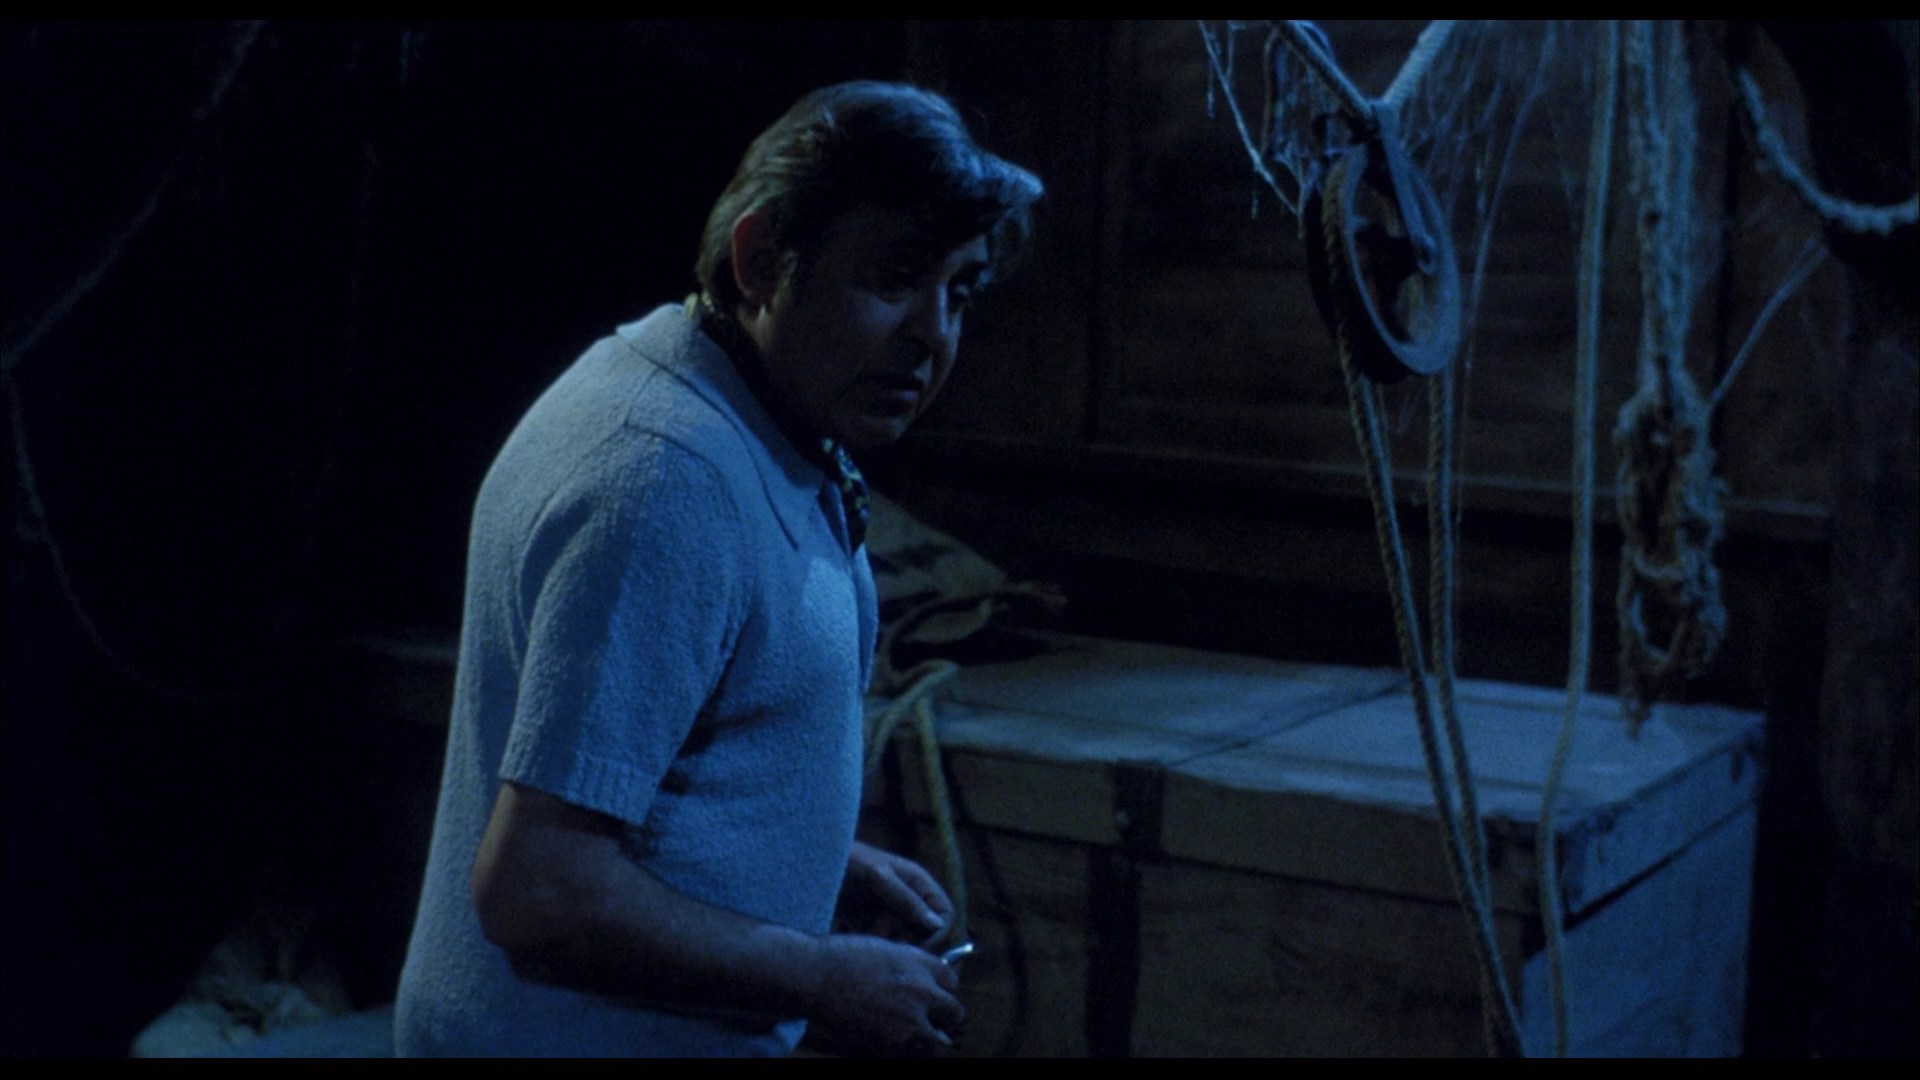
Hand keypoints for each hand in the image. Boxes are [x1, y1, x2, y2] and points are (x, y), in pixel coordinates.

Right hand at [806, 934, 964, 1055]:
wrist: (815, 977)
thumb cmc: (840, 958)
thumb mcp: (883, 950)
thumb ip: (907, 965)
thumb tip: (918, 981)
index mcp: (920, 963)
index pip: (951, 981)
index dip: (942, 991)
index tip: (934, 998)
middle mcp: (922, 991)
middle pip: (954, 1012)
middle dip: (944, 1017)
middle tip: (929, 1021)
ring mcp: (910, 1019)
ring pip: (933, 1040)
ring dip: (923, 1039)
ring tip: (905, 1036)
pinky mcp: (893, 1042)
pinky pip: (910, 1053)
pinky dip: (902, 1051)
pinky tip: (886, 1042)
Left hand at [839, 841, 953, 947]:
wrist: (811, 863)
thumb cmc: (846, 860)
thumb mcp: (877, 877)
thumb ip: (906, 899)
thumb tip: (937, 924)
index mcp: (918, 883)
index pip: (945, 914)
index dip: (937, 933)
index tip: (916, 946)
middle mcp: (908, 899)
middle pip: (925, 933)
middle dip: (908, 940)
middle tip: (885, 941)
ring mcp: (889, 912)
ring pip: (903, 941)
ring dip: (888, 944)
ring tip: (866, 936)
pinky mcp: (870, 924)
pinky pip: (883, 943)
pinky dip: (873, 945)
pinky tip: (856, 938)